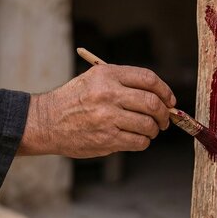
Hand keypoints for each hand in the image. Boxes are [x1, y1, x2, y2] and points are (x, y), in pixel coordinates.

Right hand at [18, 64, 176, 157]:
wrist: (47, 122)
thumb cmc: (74, 101)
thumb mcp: (94, 79)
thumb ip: (124, 83)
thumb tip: (160, 97)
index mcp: (107, 75)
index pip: (148, 79)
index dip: (164, 90)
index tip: (169, 100)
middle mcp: (108, 94)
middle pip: (152, 103)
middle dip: (164, 114)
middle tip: (164, 120)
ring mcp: (107, 118)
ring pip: (148, 125)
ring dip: (153, 130)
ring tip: (148, 130)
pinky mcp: (107, 139)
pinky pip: (139, 142)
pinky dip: (143, 142)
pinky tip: (136, 139)